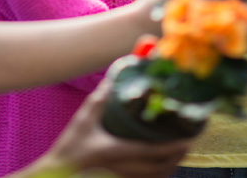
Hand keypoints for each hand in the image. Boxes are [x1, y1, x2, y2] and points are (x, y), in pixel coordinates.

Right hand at [29, 78, 188, 177]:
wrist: (57, 173)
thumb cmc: (70, 147)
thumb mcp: (83, 119)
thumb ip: (101, 99)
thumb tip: (113, 78)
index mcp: (119, 152)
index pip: (154, 152)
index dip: (174, 147)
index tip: (189, 140)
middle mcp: (125, 169)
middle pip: (161, 169)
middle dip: (178, 158)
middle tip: (188, 144)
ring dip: (170, 167)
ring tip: (177, 154)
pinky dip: (157, 175)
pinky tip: (159, 166)